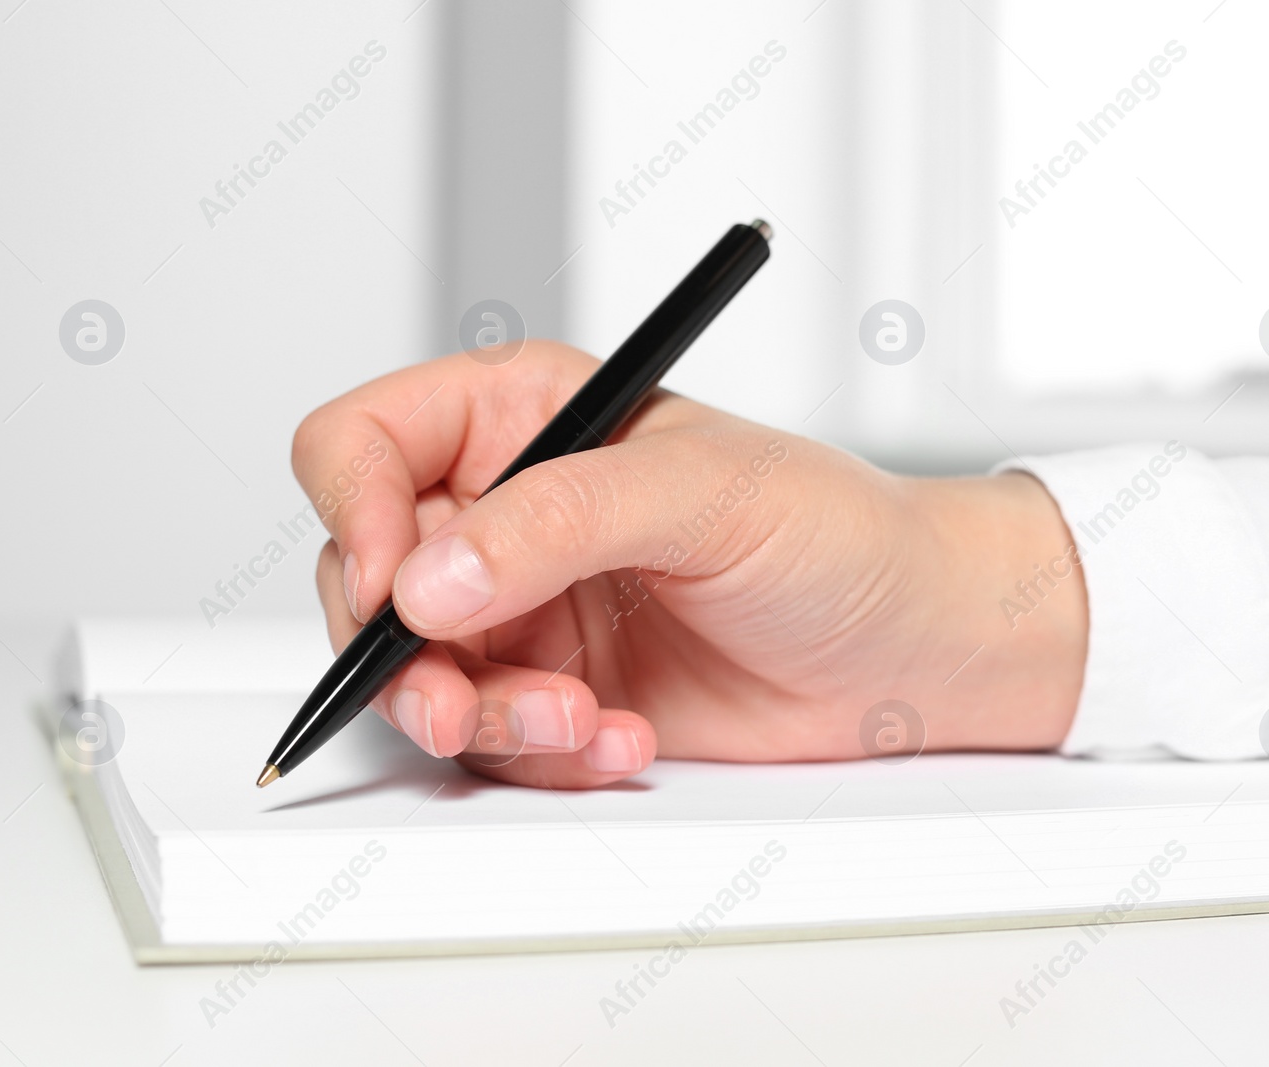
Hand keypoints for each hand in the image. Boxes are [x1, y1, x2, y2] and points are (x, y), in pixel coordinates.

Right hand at [292, 342, 1087, 787]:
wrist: (914, 648)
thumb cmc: (839, 532)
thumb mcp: (705, 492)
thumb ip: (558, 519)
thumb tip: (429, 576)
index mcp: (528, 419)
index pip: (369, 441)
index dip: (354, 507)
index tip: (396, 582)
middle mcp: (512, 514)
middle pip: (369, 578)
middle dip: (404, 652)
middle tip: (456, 699)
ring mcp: (529, 610)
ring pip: (417, 676)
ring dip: (480, 716)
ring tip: (577, 720)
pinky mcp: (555, 693)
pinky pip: (490, 740)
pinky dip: (541, 753)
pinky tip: (620, 737)